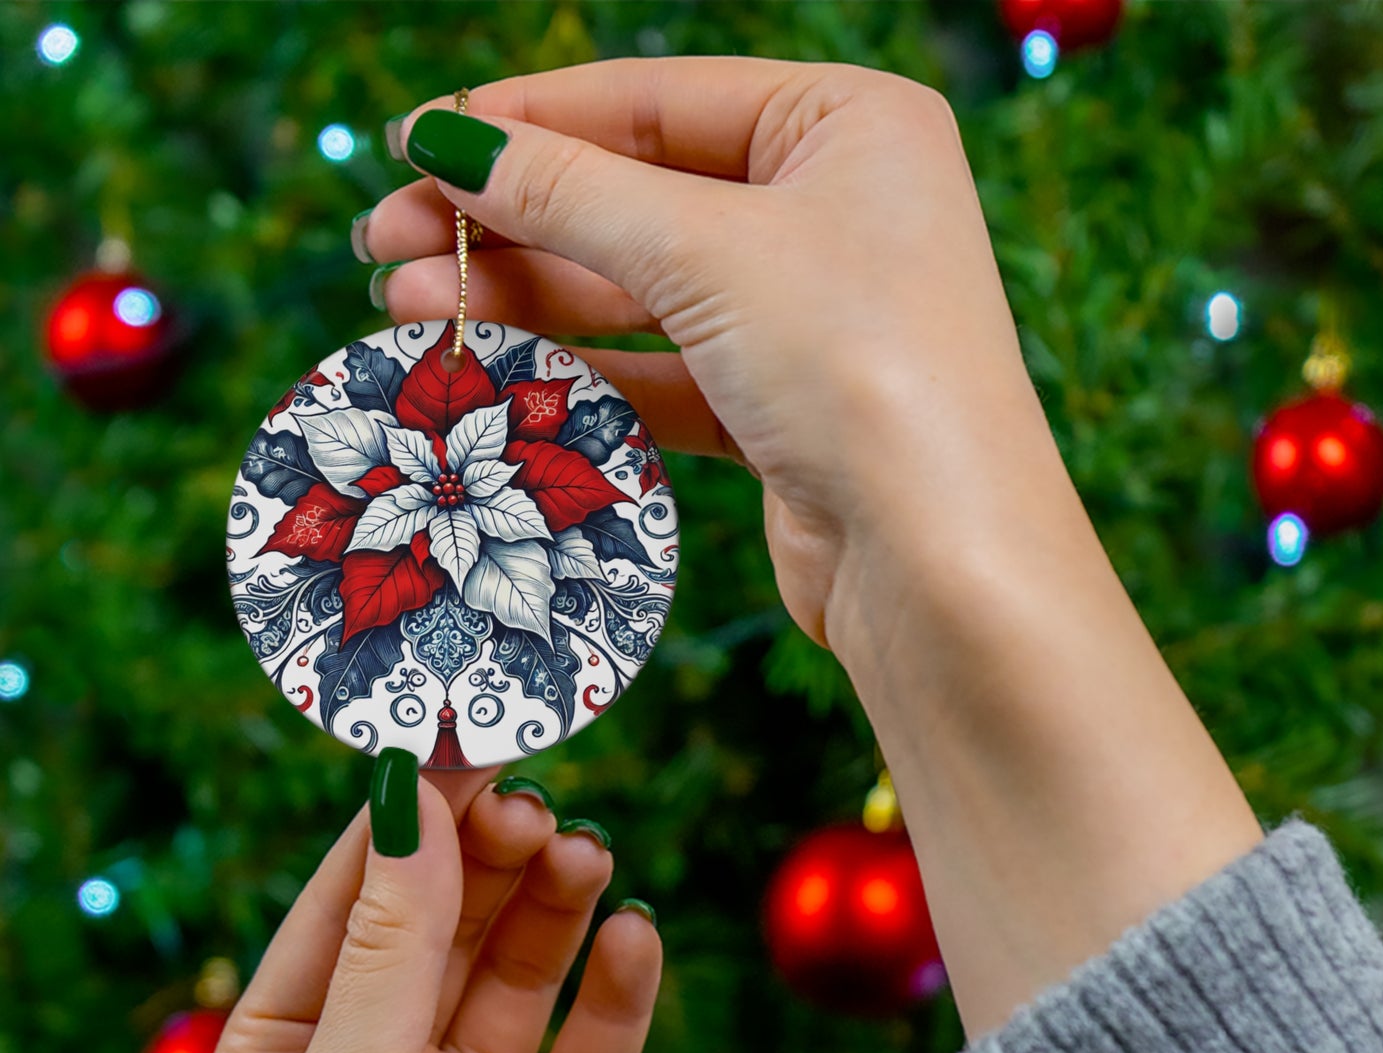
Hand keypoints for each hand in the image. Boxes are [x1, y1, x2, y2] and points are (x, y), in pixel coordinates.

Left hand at [201, 768, 661, 1052]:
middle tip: (538, 804)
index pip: (352, 899)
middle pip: (447, 926)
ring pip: (522, 976)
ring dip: (555, 910)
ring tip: (588, 857)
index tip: (464, 740)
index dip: (408, 819)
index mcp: (289, 1051)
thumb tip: (411, 799)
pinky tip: (635, 940)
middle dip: (490, 860)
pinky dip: (617, 994)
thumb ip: (391, 945)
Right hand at [361, 56, 1042, 654]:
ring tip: (407, 307)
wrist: (939, 562)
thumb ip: (570, 192)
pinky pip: (662, 372)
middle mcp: (833, 211)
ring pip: (640, 291)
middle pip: (637, 196)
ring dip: (525, 298)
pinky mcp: (781, 410)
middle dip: (508, 220)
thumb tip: (447, 140)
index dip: (527, 121)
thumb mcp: (706, 251)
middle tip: (384, 242)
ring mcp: (808, 316)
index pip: (655, 100)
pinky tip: (491, 370)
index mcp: (847, 125)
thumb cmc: (857, 366)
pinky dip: (580, 372)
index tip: (414, 142)